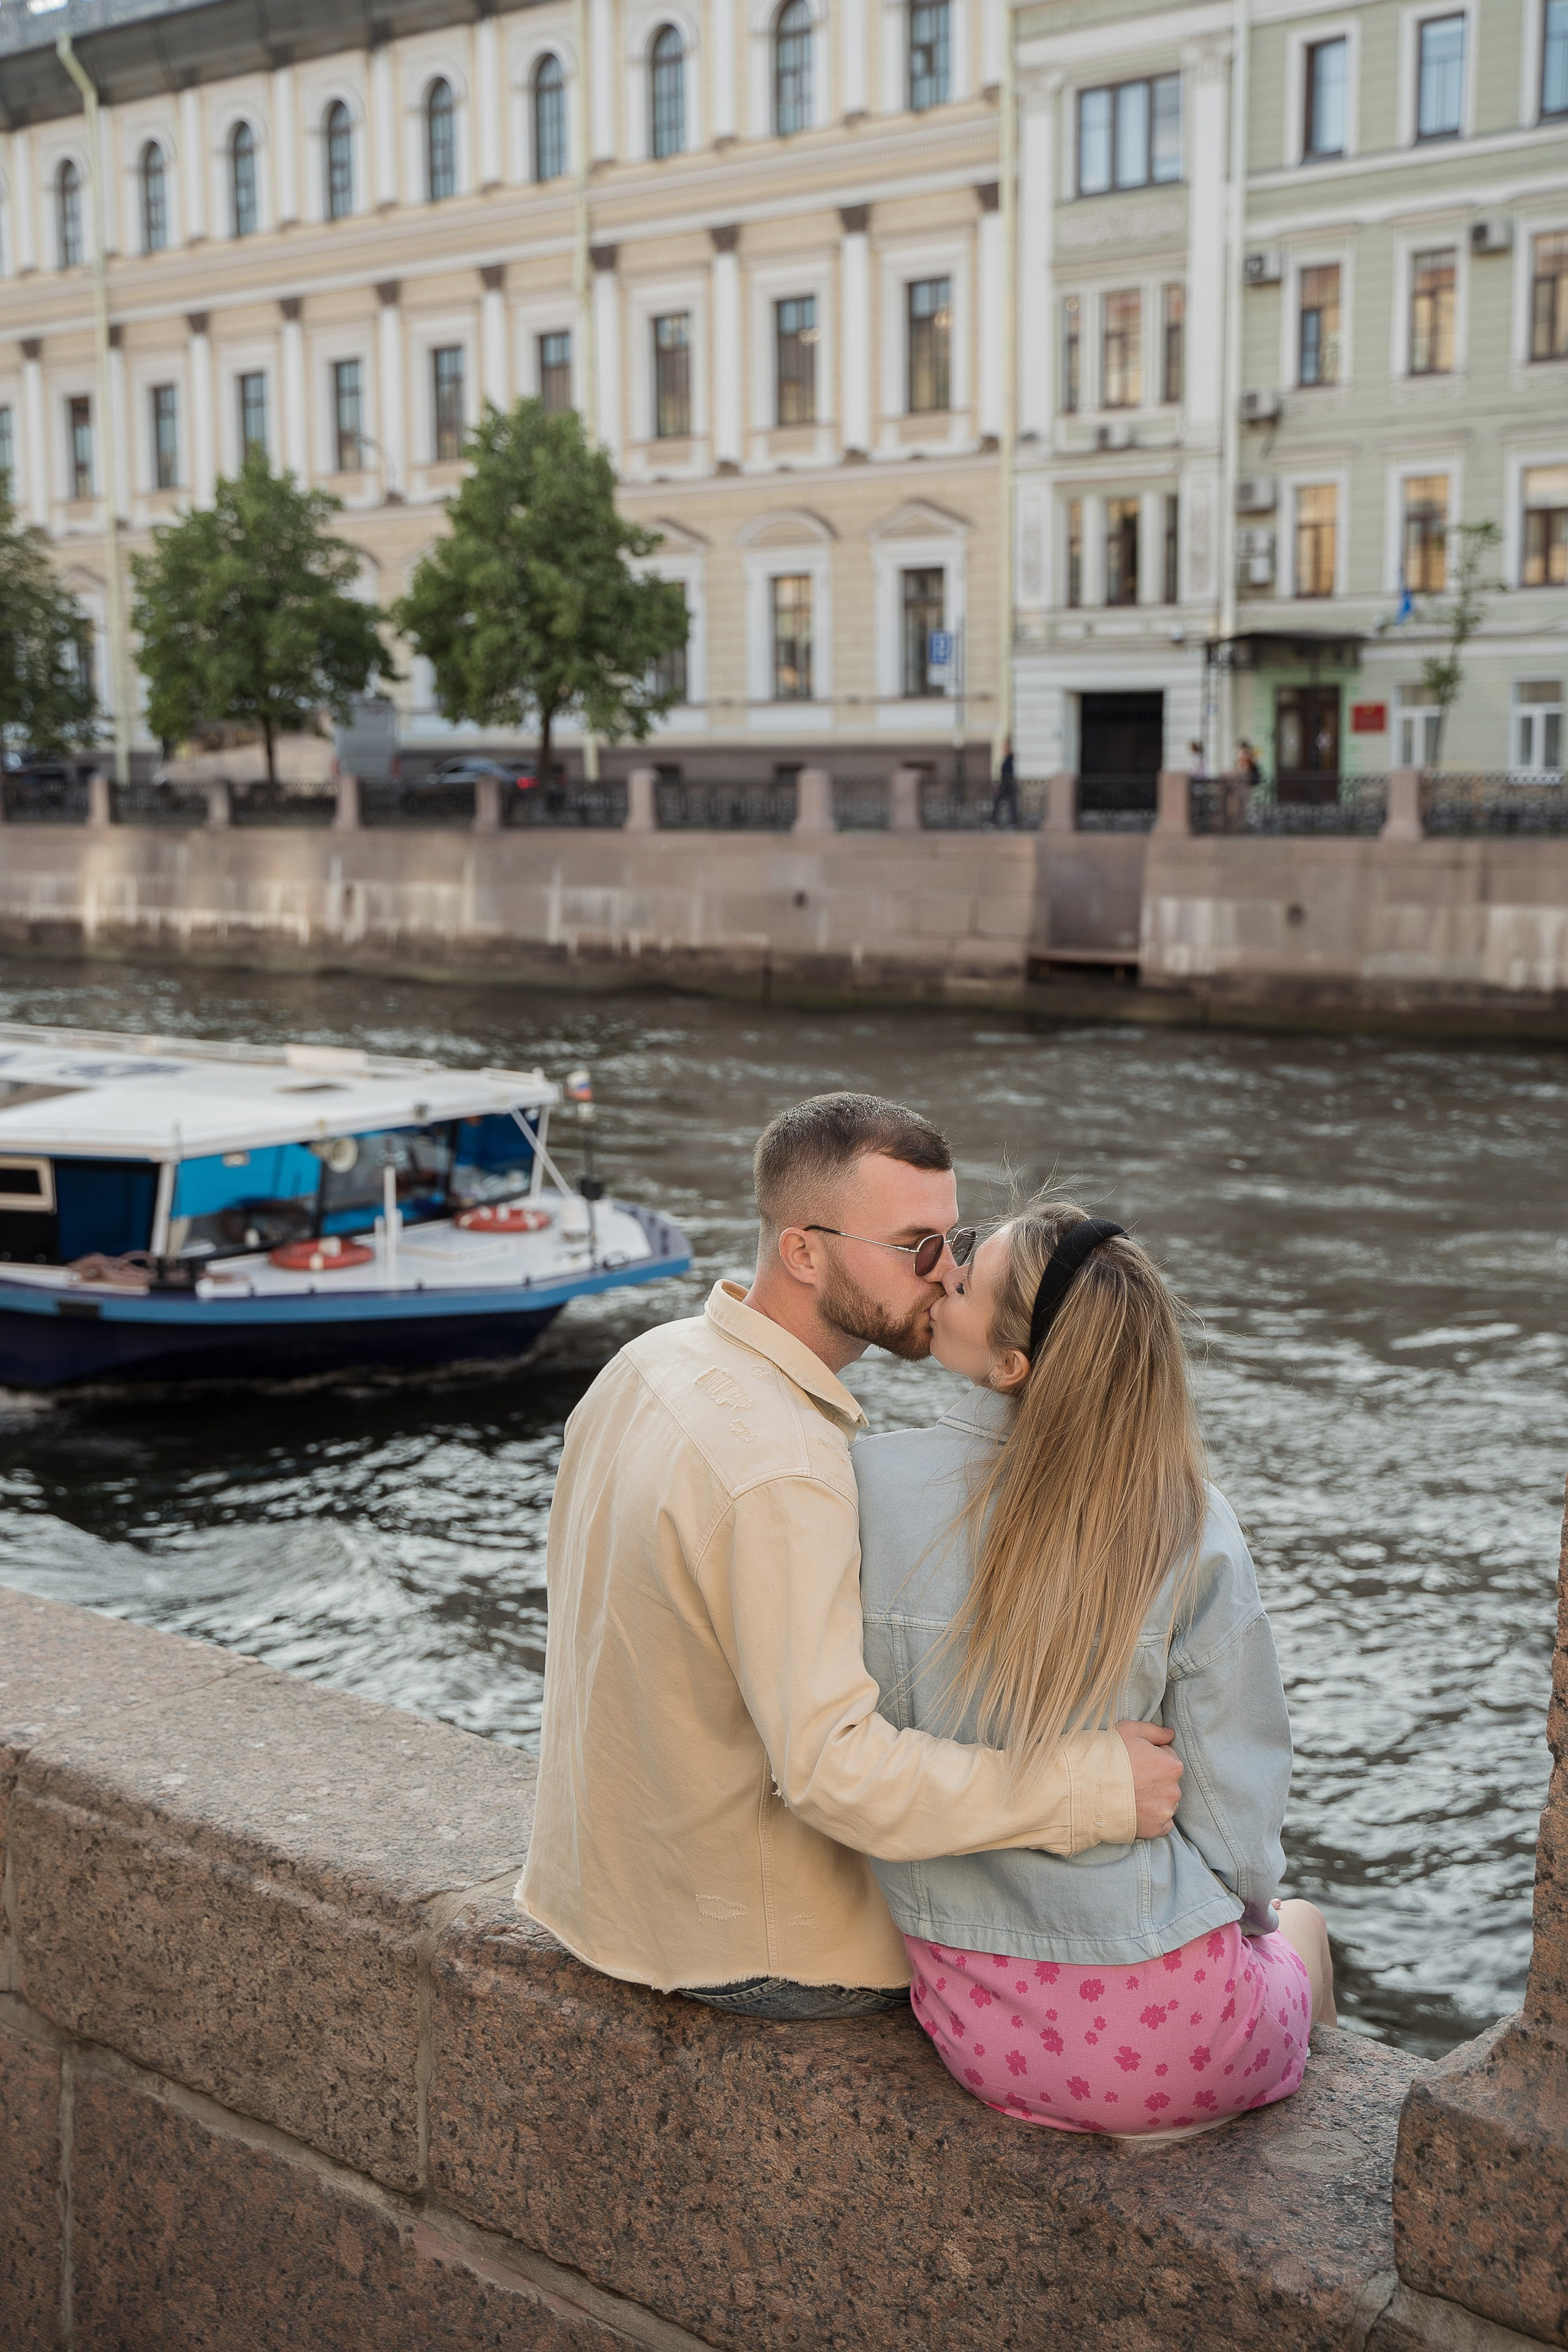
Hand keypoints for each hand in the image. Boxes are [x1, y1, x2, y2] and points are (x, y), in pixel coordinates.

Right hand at [1116, 1720, 1182, 1839]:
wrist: (1086, 1788)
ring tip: (1129, 1794)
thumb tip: (1171, 1734)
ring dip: (1153, 1799)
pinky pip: (1161, 1824)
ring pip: (1165, 1803)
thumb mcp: (1130, 1730)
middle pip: (1167, 1782)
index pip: (1168, 1757)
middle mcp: (1174, 1790)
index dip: (1150, 1757)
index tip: (1134, 1760)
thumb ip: (1156, 1731)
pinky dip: (1151, 1819)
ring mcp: (1165, 1811)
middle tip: (1129, 1777)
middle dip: (1153, 1779)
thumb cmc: (1108, 1755)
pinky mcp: (1156, 1829)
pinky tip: (1135, 1810)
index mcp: (1172, 1765)